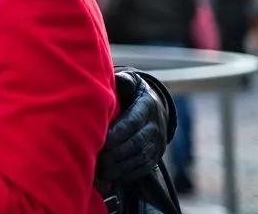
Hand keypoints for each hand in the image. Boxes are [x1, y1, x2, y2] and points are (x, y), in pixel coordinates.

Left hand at [96, 69, 171, 183]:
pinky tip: (114, 178)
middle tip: (100, 160)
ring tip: (103, 172)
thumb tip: (117, 78)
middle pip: (137, 142)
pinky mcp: (156, 155)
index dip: (120, 131)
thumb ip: (124, 80)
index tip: (105, 139)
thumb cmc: (133, 92)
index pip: (134, 120)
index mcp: (147, 105)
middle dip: (118, 153)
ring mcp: (157, 142)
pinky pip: (145, 167)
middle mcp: (155, 125)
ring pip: (140, 157)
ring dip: (122, 166)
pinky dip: (129, 174)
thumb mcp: (131, 82)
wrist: (156, 105)